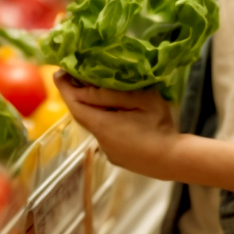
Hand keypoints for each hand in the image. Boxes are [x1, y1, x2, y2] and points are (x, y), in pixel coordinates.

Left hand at [53, 72, 180, 179]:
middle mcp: (100, 139)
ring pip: (95, 125)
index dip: (65, 88)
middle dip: (78, 96)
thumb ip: (113, 93)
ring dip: (94, 110)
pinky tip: (120, 116)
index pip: (74, 104)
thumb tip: (87, 87)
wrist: (174, 160)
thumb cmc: (159, 126)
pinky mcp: (118, 157)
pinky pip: (106, 135)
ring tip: (101, 92)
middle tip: (77, 77)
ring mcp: (109, 151)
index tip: (58, 73)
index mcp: (102, 124)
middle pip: (82, 115)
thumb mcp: (141, 100)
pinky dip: (106, 122)